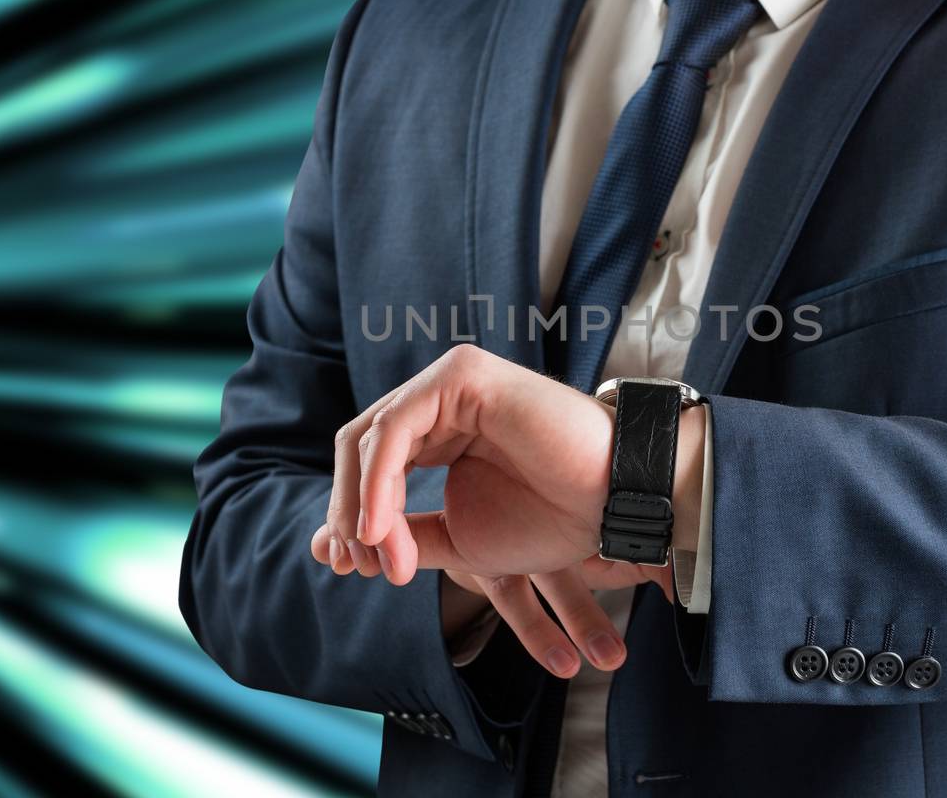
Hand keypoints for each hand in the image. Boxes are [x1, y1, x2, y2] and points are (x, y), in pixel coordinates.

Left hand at [309, 344, 700, 674]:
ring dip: (362, 506)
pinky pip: (395, 428)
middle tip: (358, 566)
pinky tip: (381, 528)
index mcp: (440, 429)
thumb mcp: (460, 537)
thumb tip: (331, 547)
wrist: (616, 503)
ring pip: (368, 438)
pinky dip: (377, 483)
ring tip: (381, 558)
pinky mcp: (463, 377)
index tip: (352, 569)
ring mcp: (451, 382)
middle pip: (357, 447)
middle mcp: (441, 398)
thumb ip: (402, 535)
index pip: (367, 463)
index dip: (349, 516)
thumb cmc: (553, 519)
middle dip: (347, 511)